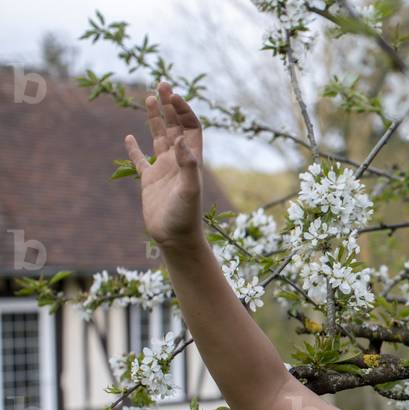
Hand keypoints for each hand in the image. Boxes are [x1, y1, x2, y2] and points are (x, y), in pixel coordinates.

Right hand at [124, 82, 205, 249]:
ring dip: (155, 118)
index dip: (183, 111)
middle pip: (175, 127)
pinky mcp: (148, 181)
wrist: (175, 239)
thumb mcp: (189, 190)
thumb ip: (187, 166)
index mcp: (191, 160)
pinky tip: (128, 137)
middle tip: (162, 84)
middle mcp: (178, 161)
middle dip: (170, 106)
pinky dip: (134, 149)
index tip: (172, 96)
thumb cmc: (185, 217)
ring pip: (158, 137)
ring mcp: (163, 170)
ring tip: (149, 97)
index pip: (190, 127)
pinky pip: (140, 161)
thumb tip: (182, 143)